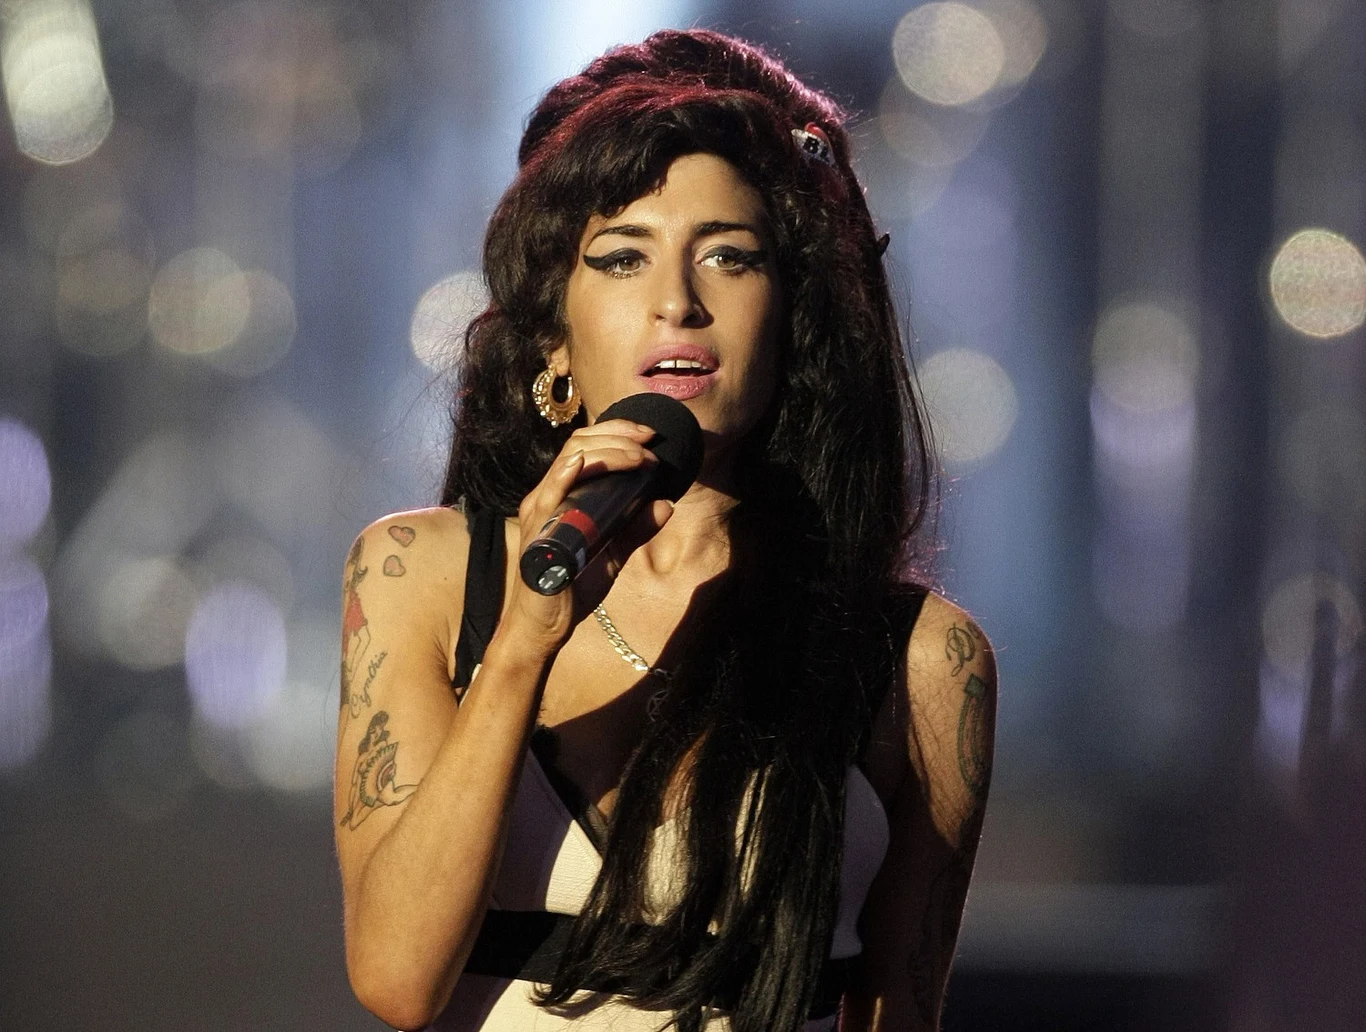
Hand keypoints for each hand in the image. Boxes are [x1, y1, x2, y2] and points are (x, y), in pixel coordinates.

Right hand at [503, 419, 673, 653]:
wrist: (546, 626)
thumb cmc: (573, 587)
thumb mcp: (613, 553)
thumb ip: (636, 528)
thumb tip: (668, 503)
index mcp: (564, 494)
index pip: (586, 446)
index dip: (618, 433)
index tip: (650, 437)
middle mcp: (549, 495)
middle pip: (579, 445)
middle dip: (619, 435)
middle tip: (650, 443)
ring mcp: (541, 512)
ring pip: (569, 462)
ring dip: (608, 453)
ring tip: (639, 457)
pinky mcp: (538, 534)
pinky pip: (547, 498)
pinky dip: (563, 476)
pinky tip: (581, 464)